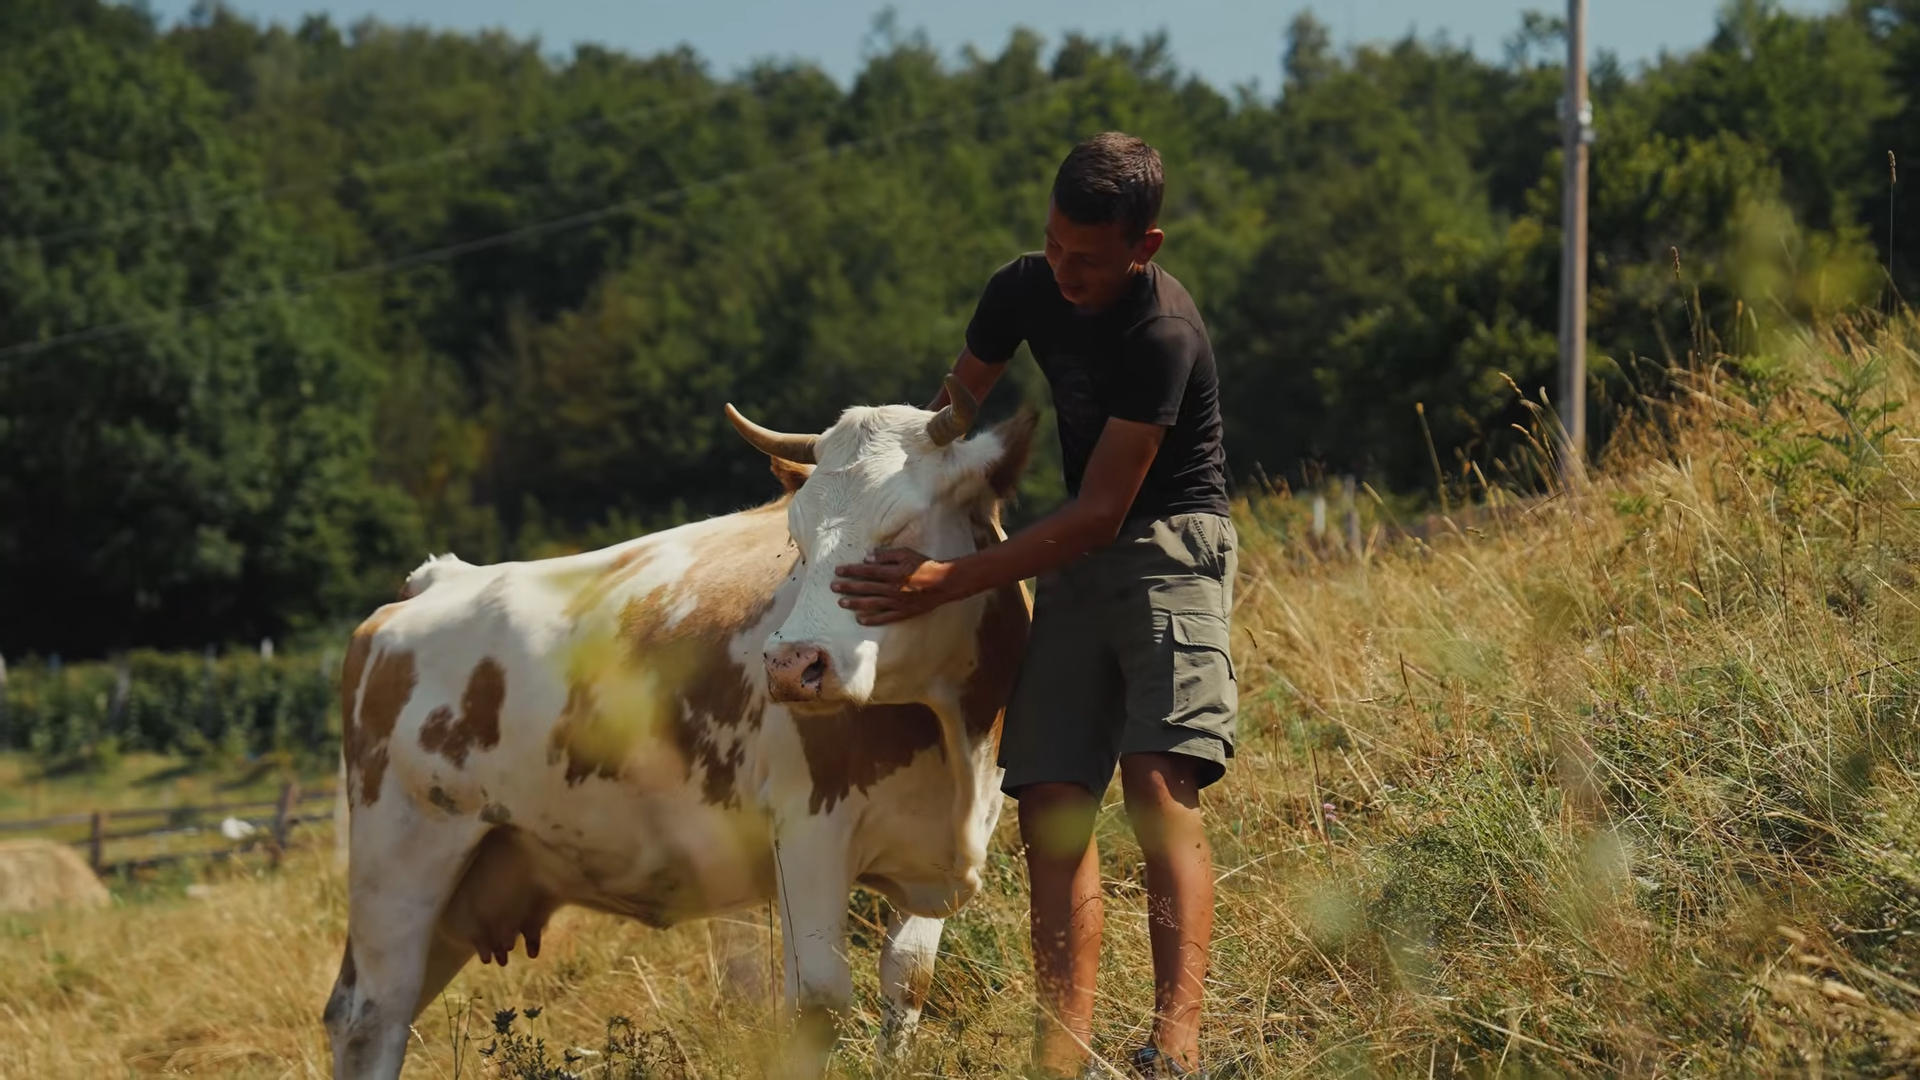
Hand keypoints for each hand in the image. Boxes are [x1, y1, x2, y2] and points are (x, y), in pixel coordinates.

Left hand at [831, 548, 962, 625]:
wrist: (943, 583)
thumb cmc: (925, 565)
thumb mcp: (906, 553)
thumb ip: (886, 555)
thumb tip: (867, 558)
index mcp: (892, 572)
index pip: (867, 571)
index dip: (851, 570)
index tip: (838, 571)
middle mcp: (892, 588)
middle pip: (865, 587)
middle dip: (847, 587)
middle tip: (833, 586)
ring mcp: (896, 602)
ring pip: (871, 603)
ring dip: (854, 603)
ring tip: (841, 603)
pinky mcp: (902, 613)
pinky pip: (884, 618)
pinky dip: (871, 620)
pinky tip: (859, 619)